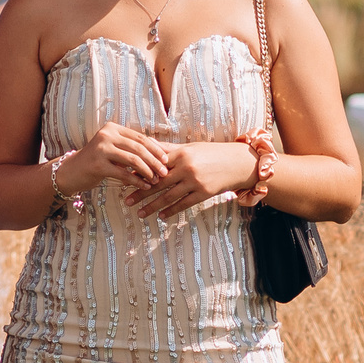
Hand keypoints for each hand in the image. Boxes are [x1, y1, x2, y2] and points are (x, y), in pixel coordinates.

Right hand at [55, 122, 171, 196]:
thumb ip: (130, 148)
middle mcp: (107, 135)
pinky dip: (136, 181)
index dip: (155, 148)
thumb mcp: (113, 149)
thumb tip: (159, 151)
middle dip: (154, 161)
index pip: (140, 137)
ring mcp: (101, 149)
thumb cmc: (97, 161)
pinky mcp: (98, 164)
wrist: (71, 172)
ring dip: (147, 171)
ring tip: (156, 180)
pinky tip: (144, 186)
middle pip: (138, 148)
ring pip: (132, 160)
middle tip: (165, 172)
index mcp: (113, 128)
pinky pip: (123, 173)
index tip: (167, 159)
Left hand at [124, 142, 259, 218]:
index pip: (155, 164)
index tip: (125, 179)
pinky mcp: (203, 193)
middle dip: (141, 192)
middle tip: (126, 200)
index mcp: (181, 153)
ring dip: (152, 206)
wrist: (237, 162)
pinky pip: (183, 204)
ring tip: (139, 212)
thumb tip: (147, 146)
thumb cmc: (211, 153)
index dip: (140, 172)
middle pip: (158, 183)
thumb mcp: (190, 147)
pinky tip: (161, 216)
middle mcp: (187, 168)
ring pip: (168, 196)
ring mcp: (195, 182)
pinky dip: (171, 211)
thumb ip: (169, 149)